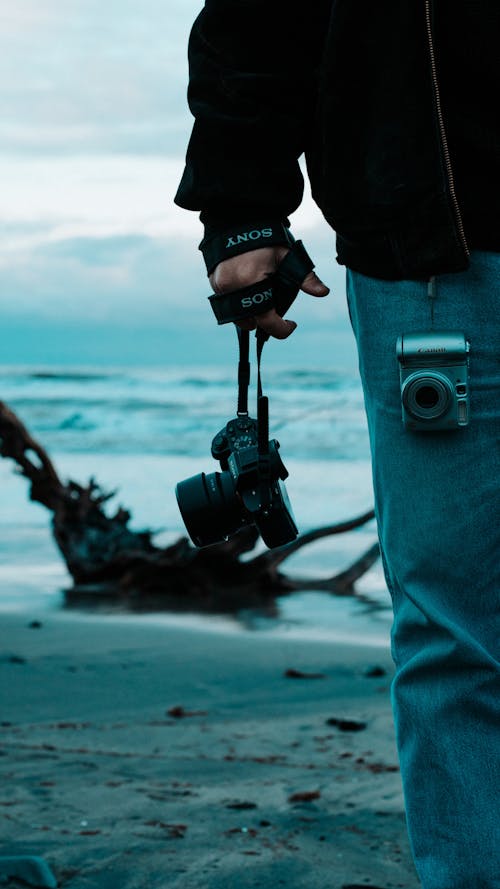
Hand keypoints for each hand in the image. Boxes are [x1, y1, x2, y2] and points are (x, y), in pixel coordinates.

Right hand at [209, 246, 329, 338]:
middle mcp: (232, 287)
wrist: (237, 218)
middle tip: (276, 312)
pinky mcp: (214, 283)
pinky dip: (240, 304)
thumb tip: (323, 292)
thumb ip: (305, 276)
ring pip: (236, 316)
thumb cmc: (266, 238)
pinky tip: (250, 292)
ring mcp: (220, 286)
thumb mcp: (288, 255)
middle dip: (264, 322)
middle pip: (249, 322)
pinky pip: (227, 304)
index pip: (266, 320)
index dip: (281, 329)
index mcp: (251, 281)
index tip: (292, 325)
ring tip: (263, 302)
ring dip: (250, 315)